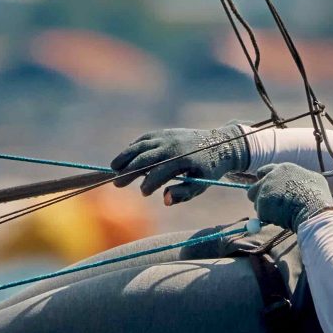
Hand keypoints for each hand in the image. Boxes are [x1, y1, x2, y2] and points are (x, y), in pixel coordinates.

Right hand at [108, 125, 248, 194]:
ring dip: (125, 156)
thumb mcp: (201, 184)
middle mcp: (172, 146)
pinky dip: (133, 148)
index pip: (160, 172)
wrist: (220, 144)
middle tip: (116, 183)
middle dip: (129, 171)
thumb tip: (165, 200)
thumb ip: (183, 193)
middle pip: (145, 158)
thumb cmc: (208, 170)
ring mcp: (166, 137)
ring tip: (112, 168)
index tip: (143, 193)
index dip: (149, 184)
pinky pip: (144, 140)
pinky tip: (124, 158)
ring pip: (141, 146)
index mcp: (183, 160)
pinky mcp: (163, 132)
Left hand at [246, 163, 332, 230]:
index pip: (263, 172)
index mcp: (283, 169)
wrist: (314, 210)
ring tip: (280, 214)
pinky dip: (269, 219)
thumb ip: (299, 177)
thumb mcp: (312, 179)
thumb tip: (296, 181)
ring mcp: (265, 190)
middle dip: (259, 197)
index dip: (263, 181)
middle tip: (269, 206)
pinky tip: (283, 219)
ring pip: (256, 202)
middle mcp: (270, 177)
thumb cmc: (318, 196)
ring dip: (264, 209)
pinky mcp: (262, 205)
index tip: (265, 189)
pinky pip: (262, 215)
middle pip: (254, 188)